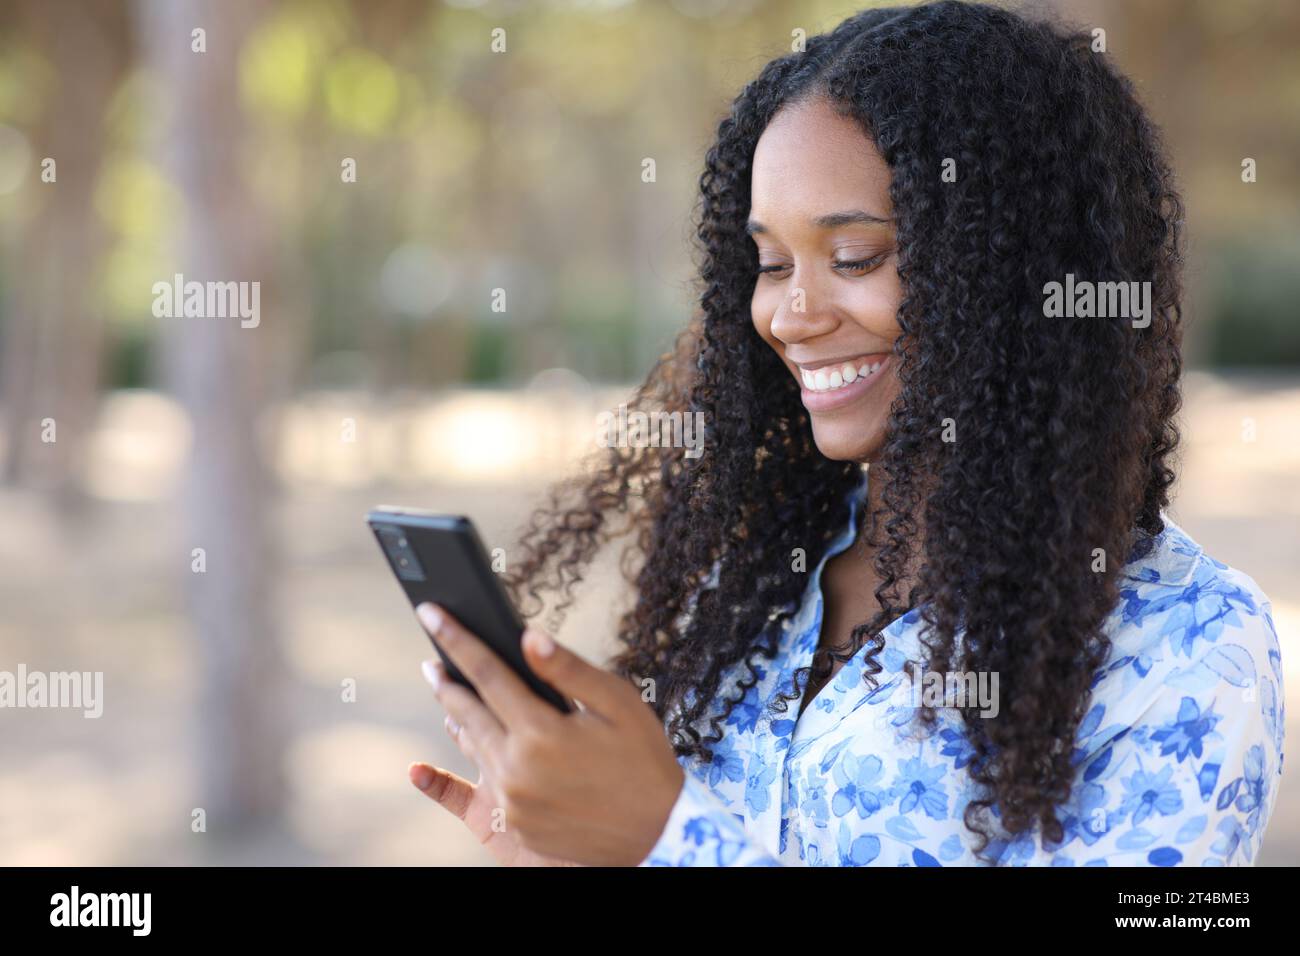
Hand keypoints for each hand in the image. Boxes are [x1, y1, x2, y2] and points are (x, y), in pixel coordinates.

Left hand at [410, 602, 684, 865]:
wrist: (660, 833)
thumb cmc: (644, 760)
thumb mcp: (617, 703)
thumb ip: (567, 670)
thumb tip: (527, 637)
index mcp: (540, 733)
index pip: (486, 673)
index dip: (455, 639)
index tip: (429, 612)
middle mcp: (517, 769)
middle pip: (467, 712)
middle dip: (446, 682)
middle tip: (430, 662)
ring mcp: (513, 801)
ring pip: (473, 747)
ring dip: (458, 718)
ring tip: (450, 696)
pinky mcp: (516, 824)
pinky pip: (485, 782)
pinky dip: (478, 756)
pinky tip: (477, 742)